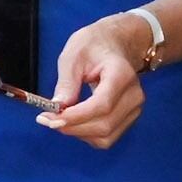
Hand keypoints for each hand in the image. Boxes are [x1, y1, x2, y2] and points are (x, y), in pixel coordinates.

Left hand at [41, 17, 149, 147]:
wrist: (116, 44)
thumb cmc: (94, 46)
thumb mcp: (73, 55)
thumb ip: (67, 82)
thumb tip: (57, 107)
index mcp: (121, 74)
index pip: (101, 105)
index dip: (76, 117)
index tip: (51, 119)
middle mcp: (133, 95)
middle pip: (104, 125)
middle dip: (72, 127)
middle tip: (46, 120)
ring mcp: (134, 108)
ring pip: (106, 136)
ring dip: (78, 133)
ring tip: (58, 120)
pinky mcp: (129, 118)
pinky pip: (108, 137)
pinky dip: (87, 134)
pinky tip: (73, 122)